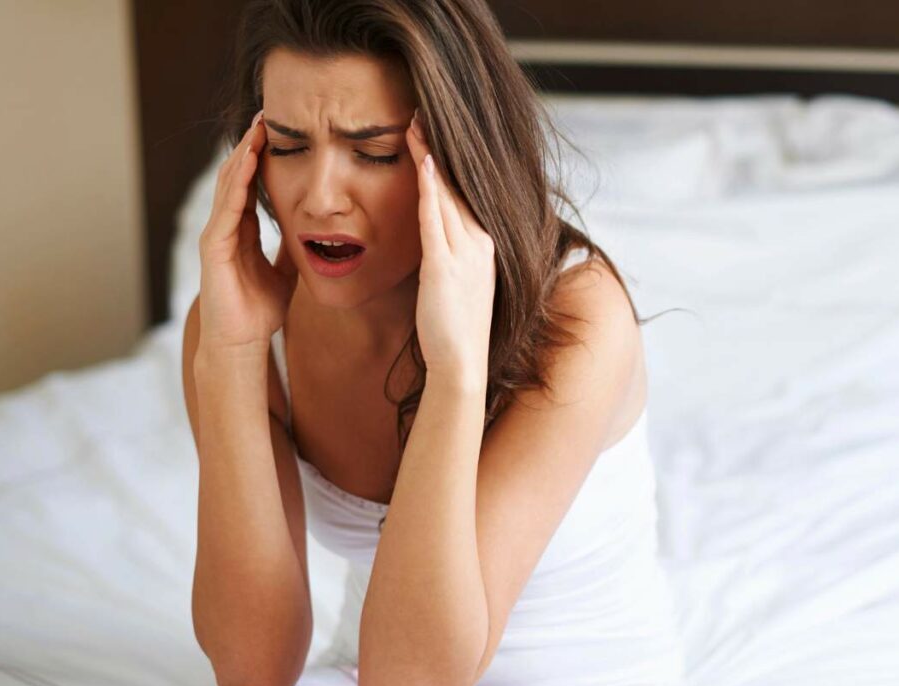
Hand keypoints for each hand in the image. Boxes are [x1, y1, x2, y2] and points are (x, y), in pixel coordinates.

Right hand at [196, 109, 297, 351]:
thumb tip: (310, 234)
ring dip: (243, 156)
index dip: (262, 158)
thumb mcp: (284, 272)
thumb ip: (291, 250)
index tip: (277, 132)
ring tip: (257, 128)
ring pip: (229, 187)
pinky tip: (248, 164)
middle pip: (237, 177)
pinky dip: (238, 185)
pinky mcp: (214, 249)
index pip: (251, 185)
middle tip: (265, 113)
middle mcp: (225, 228)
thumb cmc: (258, 311)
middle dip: (250, 145)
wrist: (240, 342)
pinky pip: (227, 209)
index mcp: (241, 231)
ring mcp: (216, 236)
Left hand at [405, 108, 496, 384]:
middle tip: (423, 109)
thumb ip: (447, 253)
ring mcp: (464, 253)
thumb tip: (432, 234)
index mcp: (482, 244)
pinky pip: (437, 220)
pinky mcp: (445, 267)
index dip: (448, 160)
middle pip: (458, 184)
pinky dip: (432, 189)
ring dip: (432, 156)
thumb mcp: (455, 281)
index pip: (463, 192)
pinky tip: (425, 162)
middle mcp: (479, 241)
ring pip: (448, 194)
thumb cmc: (454, 327)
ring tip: (417, 122)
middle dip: (439, 146)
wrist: (461, 363)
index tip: (431, 131)